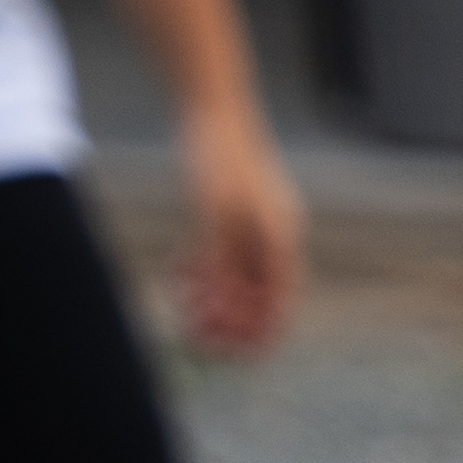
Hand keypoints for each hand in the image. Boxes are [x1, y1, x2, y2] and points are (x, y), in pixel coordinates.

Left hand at [176, 108, 300, 353]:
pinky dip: (203, 272)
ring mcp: (251, 227)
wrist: (212, 106)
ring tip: (184, 308)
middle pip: (257, 296)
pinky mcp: (230, 214)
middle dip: (230, 321)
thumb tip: (217, 309)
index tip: (238, 356)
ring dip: (213, 300)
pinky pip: (220, 256)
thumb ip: (218, 262)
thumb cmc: (220, 156)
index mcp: (280, 241)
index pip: (281, 304)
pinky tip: (181, 275)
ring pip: (235, 279)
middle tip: (198, 339)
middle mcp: (271, 239)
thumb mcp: (215, 213)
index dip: (263, 335)